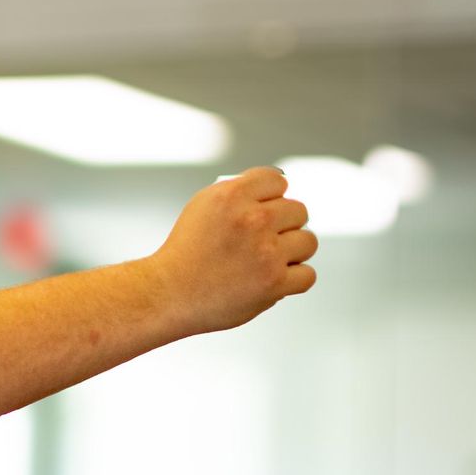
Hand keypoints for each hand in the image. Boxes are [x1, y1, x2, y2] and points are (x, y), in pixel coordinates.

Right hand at [147, 166, 318, 334]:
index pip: (278, 180)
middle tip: (264, 239)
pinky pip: (307, 275)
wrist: (167, 293)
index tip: (261, 209)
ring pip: (308, 241)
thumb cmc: (185, 252)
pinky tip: (274, 278)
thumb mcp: (202, 206)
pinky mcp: (274, 283)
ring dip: (293, 250)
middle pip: (298, 211)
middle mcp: (253, 219)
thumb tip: (280, 193)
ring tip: (270, 259)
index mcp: (232, 195)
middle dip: (284, 223)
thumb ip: (240, 194)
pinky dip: (294, 278)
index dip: (271, 196)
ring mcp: (267, 253)